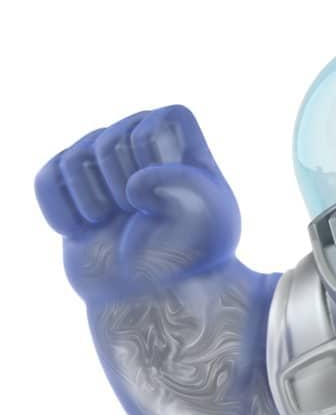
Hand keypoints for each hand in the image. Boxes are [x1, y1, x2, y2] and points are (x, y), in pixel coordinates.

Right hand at [35, 105, 239, 298]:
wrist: (157, 294)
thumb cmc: (189, 255)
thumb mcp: (210, 218)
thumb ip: (186, 183)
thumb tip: (135, 185)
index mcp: (179, 141)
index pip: (160, 121)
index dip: (162, 164)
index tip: (176, 198)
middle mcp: (136, 143)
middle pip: (110, 141)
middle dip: (127, 192)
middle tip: (143, 217)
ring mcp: (99, 163)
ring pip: (75, 160)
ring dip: (96, 206)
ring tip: (116, 223)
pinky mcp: (68, 186)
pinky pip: (47, 182)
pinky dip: (63, 214)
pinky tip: (84, 231)